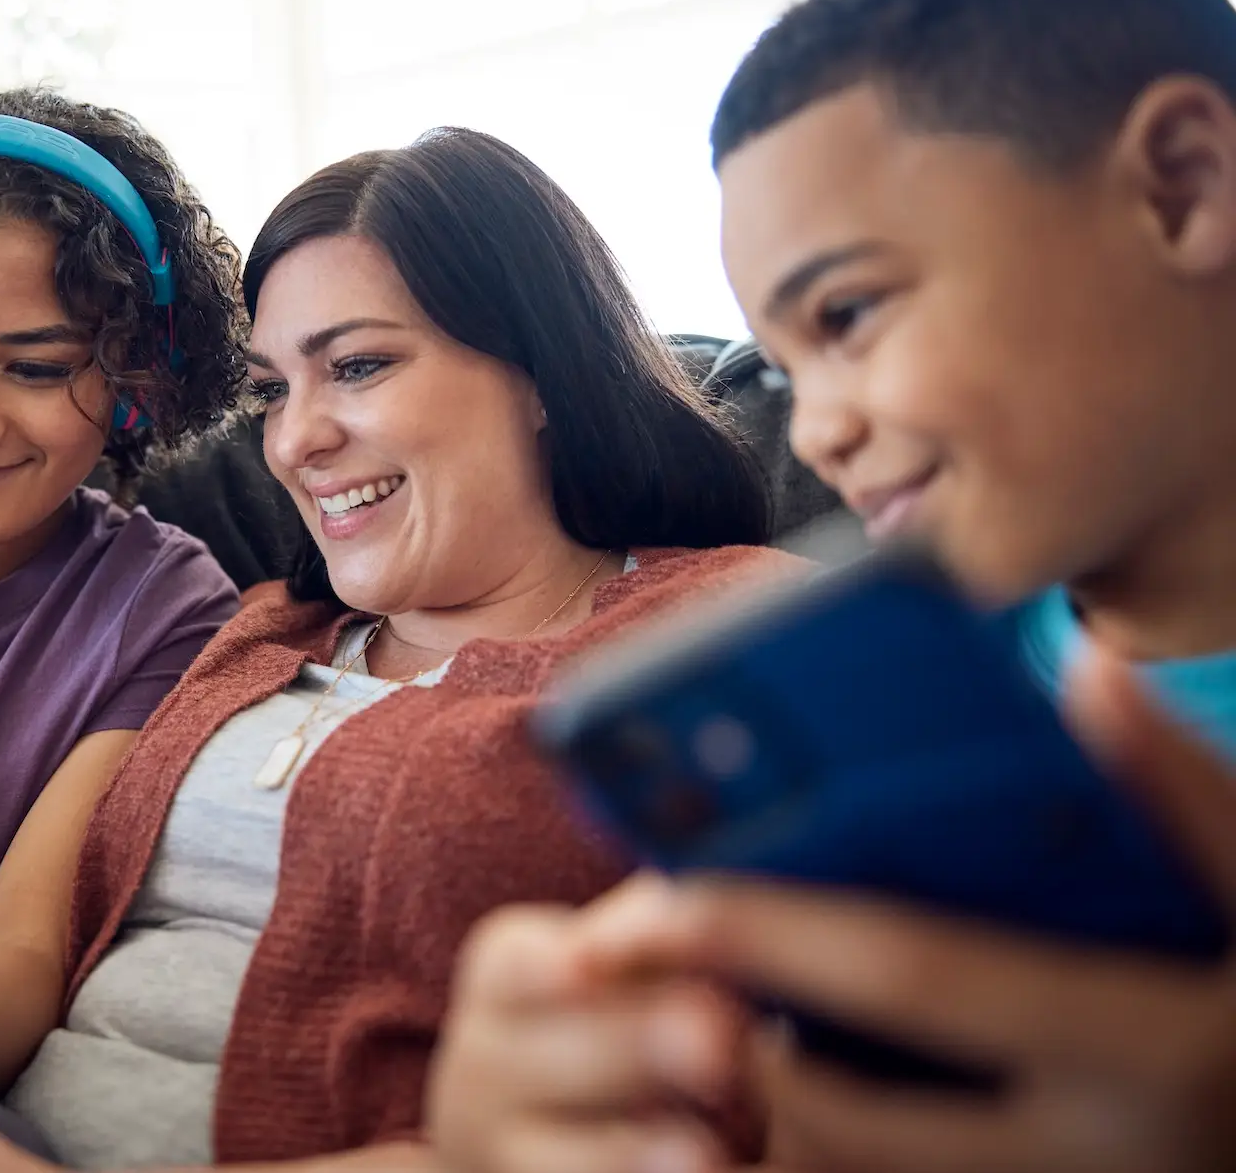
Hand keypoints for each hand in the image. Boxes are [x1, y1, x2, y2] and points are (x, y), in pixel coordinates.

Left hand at [435, 647, 1235, 1172]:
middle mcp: (1086, 1157)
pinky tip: (785, 1060)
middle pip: (838, 1104)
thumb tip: (1085, 679)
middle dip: (718, 1031)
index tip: (651, 897)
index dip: (772, 931)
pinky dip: (813, 1137)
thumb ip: (1182, 793)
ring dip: (760, 1090)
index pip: (912, 978)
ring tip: (696, 1005)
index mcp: (1143, 1046)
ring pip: (843, 1165)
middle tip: (623, 964)